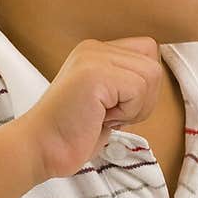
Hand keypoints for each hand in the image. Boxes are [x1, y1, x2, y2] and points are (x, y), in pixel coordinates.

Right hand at [25, 37, 163, 179]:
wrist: (41, 148)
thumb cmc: (73, 133)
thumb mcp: (107, 101)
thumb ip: (128, 85)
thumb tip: (156, 79)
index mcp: (96, 52)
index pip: (148, 52)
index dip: (143, 86)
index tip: (116, 107)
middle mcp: (94, 48)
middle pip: (154, 63)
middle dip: (143, 98)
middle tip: (111, 114)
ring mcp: (93, 58)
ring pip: (151, 75)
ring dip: (135, 106)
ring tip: (105, 116)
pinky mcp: (95, 74)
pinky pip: (139, 89)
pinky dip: (128, 112)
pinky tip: (102, 119)